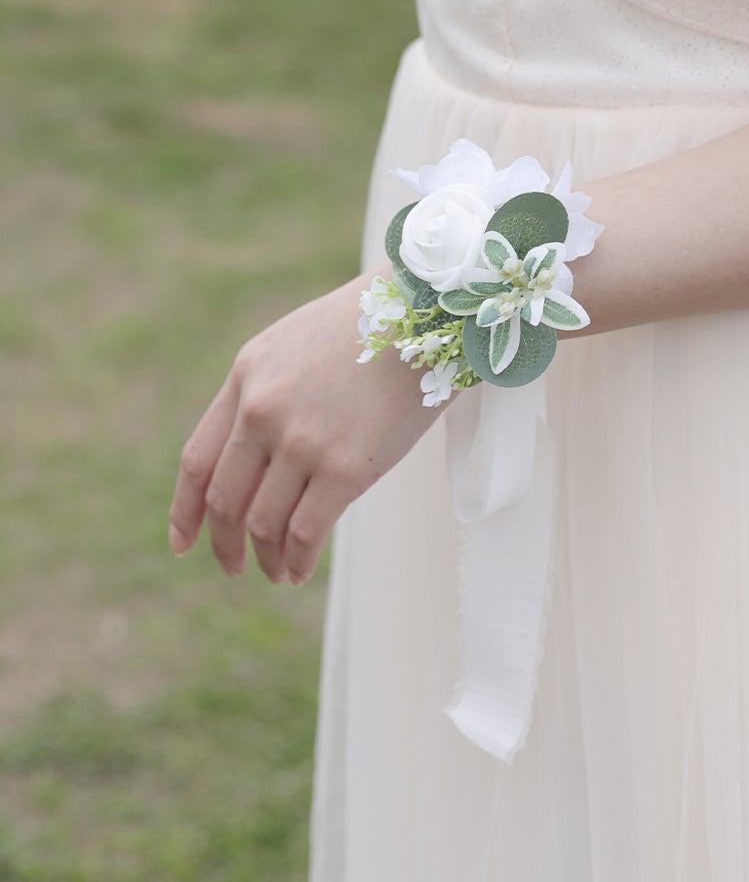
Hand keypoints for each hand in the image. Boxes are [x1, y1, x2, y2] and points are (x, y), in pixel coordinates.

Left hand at [168, 274, 442, 583]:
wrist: (428, 314)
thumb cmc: (369, 328)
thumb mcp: (293, 346)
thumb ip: (262, 395)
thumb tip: (247, 461)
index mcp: (246, 377)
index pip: (197, 461)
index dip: (185, 511)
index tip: (183, 543)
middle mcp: (263, 411)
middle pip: (225, 500)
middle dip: (225, 544)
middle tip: (233, 567)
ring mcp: (302, 441)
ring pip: (263, 523)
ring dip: (265, 558)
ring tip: (277, 572)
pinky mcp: (345, 468)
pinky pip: (304, 534)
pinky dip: (296, 562)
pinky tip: (299, 571)